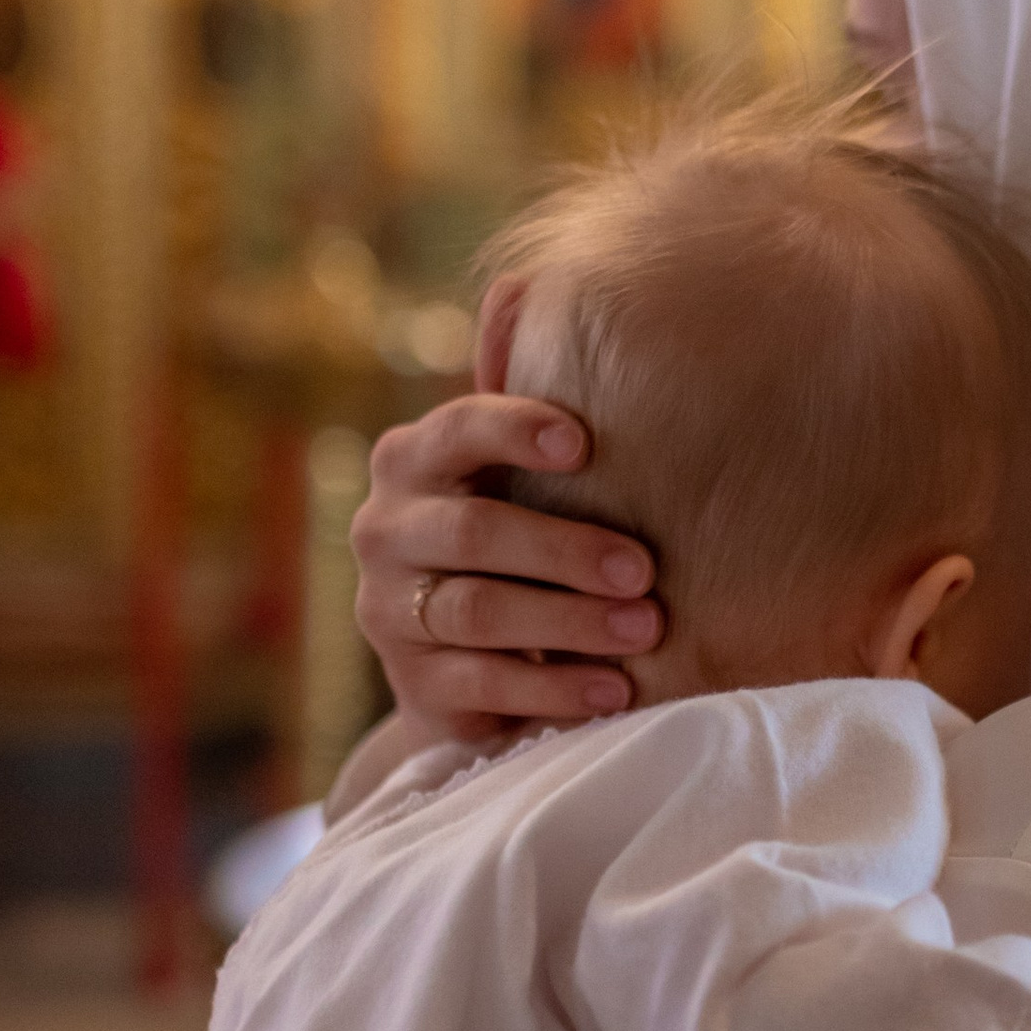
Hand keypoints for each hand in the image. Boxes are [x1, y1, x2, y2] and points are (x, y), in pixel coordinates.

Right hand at [351, 393, 661, 748]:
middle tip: (643, 570)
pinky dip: (556, 687)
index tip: (582, 446)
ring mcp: (388, 609)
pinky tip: (615, 688)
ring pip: (478, 611)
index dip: (515, 431)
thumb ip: (542, 430)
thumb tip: (567, 342)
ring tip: (645, 629)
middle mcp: (386, 530)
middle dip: (565, 551)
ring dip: (570, 621)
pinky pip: (485, 682)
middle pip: (473, 532)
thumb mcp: (519, 485)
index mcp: (411, 461)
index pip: (457, 430)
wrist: (464, 664)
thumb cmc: (516, 542)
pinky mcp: (414, 682)